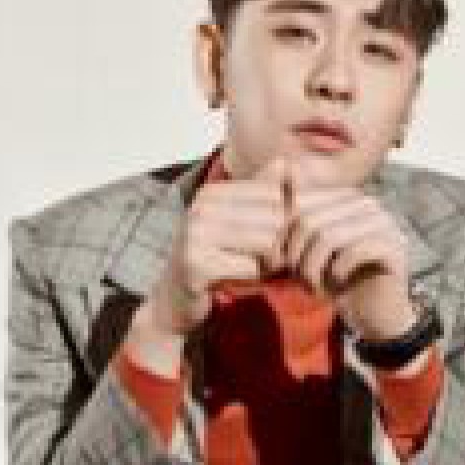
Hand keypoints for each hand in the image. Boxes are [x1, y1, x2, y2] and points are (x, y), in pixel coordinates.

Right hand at [145, 153, 291, 335]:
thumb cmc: (218, 259)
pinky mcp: (196, 265)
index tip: (268, 236)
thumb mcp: (240, 222)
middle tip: (264, 258)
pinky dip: (255, 279)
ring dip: (270, 262)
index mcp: (212, 192)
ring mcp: (196, 234)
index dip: (282, 219)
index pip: (274, 193)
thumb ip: (264, 195)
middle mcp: (201, 207)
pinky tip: (240, 280)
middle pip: (275, 218)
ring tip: (253, 268)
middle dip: (279, 243)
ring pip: (267, 242)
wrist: (176, 299)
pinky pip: (252, 268)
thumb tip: (288, 165)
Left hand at [283, 157, 418, 341]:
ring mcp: (385, 223)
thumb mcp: (310, 248)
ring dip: (312, 268)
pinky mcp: (394, 248)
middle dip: (296, 255)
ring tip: (312, 287)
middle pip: (311, 220)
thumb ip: (299, 214)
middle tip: (297, 280)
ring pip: (328, 236)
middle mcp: (368, 205)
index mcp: (348, 198)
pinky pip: (352, 252)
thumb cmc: (338, 279)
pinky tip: (337, 285)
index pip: (302, 205)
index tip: (278, 264)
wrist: (375, 315)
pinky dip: (336, 273)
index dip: (284, 236)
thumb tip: (286, 169)